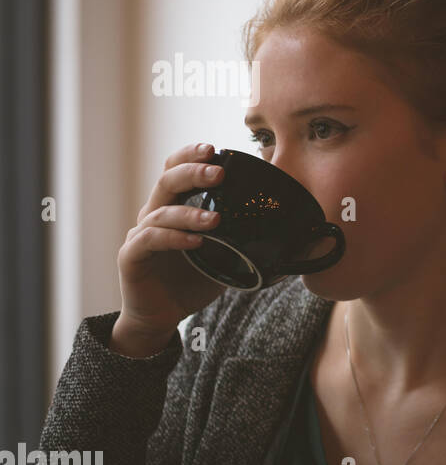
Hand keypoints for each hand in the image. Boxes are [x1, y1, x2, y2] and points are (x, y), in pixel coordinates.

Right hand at [113, 142, 227, 349]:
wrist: (163, 315)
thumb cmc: (194, 280)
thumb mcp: (227, 255)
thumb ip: (247, 238)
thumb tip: (295, 232)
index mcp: (174, 206)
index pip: (176, 169)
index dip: (191, 156)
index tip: (215, 149)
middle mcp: (153, 214)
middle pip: (167, 181)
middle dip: (193, 173)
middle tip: (219, 173)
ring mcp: (140, 234)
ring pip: (161, 212)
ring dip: (189, 213)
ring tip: (216, 220)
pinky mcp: (131, 257)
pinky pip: (150, 241)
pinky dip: (173, 238)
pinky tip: (195, 242)